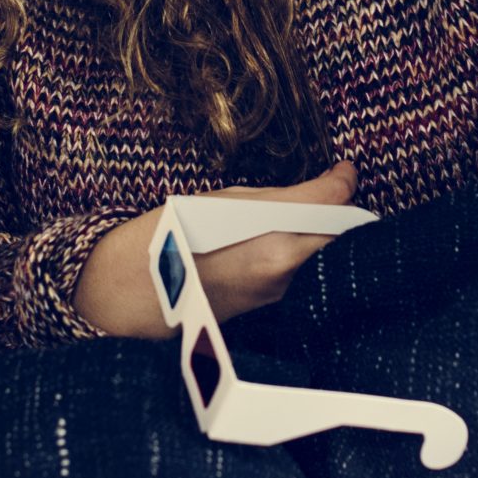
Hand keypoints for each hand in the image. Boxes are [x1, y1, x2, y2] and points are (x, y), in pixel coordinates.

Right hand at [73, 161, 359, 339]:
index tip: (343, 170)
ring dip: (327, 234)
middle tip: (332, 191)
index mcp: (277, 245)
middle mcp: (285, 276)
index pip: (338, 212)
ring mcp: (280, 296)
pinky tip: (289, 238)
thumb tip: (344, 179)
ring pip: (327, 258)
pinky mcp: (272, 307)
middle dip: (345, 216)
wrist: (131, 294)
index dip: (346, 187)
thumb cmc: (174, 236)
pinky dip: (309, 252)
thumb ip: (293, 195)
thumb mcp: (231, 200)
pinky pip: (307, 274)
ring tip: (309, 212)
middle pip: (342, 241)